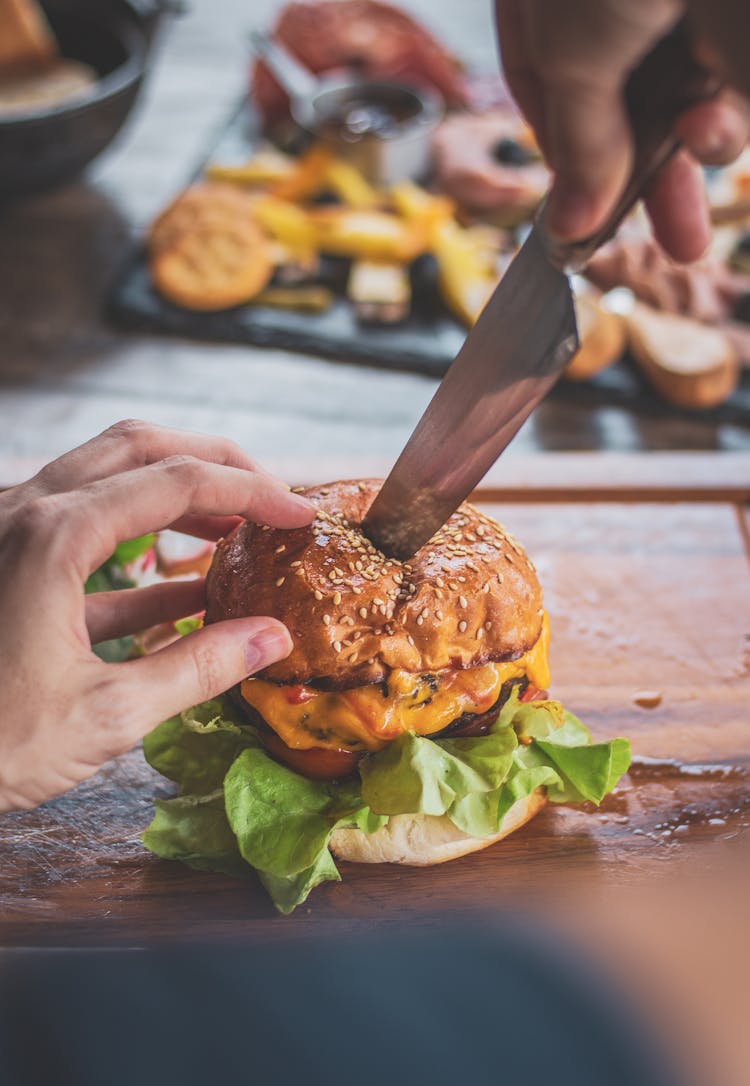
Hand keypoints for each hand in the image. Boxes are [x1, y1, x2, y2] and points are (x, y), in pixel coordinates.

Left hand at [0, 420, 314, 811]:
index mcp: (52, 536)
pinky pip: (84, 533)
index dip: (252, 491)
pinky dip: (140, 547)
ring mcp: (9, 532)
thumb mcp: (106, 714)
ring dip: (177, 495)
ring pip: (107, 478)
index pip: (177, 482)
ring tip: (235, 529)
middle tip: (270, 496)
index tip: (302, 515)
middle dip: (214, 463)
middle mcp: (25, 512)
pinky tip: (185, 585)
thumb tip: (274, 638)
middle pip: (138, 450)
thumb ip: (199, 668)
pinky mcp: (6, 565)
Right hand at [495, 0, 749, 260]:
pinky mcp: (730, 32)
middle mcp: (615, 5)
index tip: (583, 217)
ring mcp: (681, 14)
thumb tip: (571, 226)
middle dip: (658, 182)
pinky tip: (717, 116)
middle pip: (630, 106)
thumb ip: (579, 143)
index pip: (548, 87)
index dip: (569, 160)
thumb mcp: (573, 54)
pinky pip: (733, 92)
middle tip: (679, 244)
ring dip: (701, 144)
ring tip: (706, 142)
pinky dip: (726, 119)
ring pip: (693, 103)